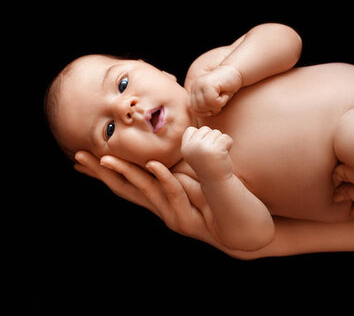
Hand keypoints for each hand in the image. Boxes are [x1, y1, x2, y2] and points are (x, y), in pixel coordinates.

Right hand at [73, 151, 210, 240]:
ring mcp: (172, 216)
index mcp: (158, 201)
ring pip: (144, 190)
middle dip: (101, 172)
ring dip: (124, 172)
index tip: (80, 160)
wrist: (238, 236)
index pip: (124, 185)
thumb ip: (177, 175)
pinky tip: (153, 164)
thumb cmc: (217, 206)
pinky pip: (173, 193)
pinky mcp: (188, 219)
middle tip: (78, 156)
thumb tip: (160, 155)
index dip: (102, 173)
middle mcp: (160, 210)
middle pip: (125, 189)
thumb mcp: (193, 186)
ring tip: (105, 158)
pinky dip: (163, 178)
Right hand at [181, 126, 233, 183]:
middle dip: (212, 139)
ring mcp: (203, 148)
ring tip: (217, 155)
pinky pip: (226, 137)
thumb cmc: (207, 164)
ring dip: (221, 142)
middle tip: (212, 154)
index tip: (203, 151)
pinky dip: (229, 144)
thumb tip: (196, 118)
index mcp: (185, 148)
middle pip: (205, 129)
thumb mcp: (195, 152)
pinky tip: (224, 155)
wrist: (217, 182)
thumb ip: (195, 139)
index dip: (201, 137)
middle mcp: (192, 147)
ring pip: (216, 132)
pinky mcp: (216, 150)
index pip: (192, 130)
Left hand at [188, 65, 241, 115]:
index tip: (213, 110)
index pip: (192, 108)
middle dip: (211, 109)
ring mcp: (200, 84)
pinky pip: (213, 101)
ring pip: (205, 105)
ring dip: (217, 106)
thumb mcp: (213, 98)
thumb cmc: (226, 87)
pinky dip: (222, 102)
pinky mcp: (208, 84)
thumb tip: (198, 114)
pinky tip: (225, 94)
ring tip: (223, 97)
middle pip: (198, 108)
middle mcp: (195, 86)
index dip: (202, 113)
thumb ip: (204, 104)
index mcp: (194, 89)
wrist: (235, 72)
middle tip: (220, 102)